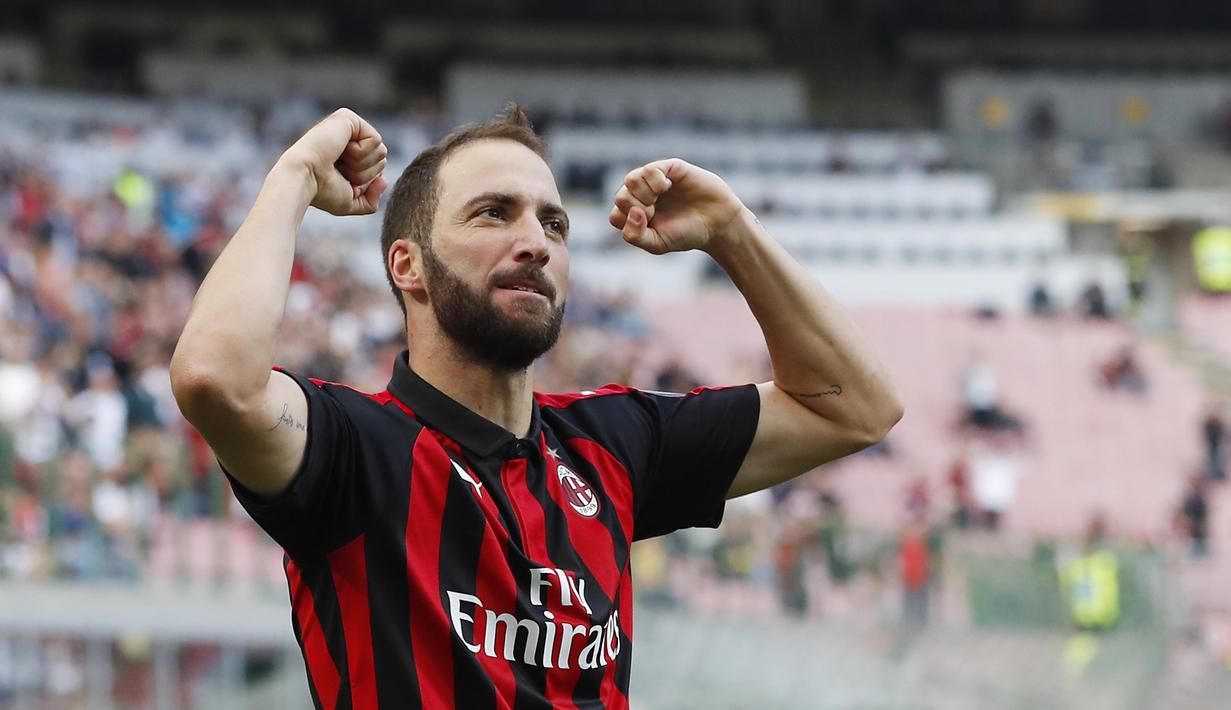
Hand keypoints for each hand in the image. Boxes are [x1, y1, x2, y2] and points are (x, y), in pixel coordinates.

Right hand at [278, 108, 388, 215]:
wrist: (304, 179)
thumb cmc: (321, 191)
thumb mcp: (350, 202)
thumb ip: (370, 199)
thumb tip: (384, 181)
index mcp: (346, 155)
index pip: (377, 168)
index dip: (365, 182)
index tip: (340, 180)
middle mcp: (347, 138)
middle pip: (382, 159)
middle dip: (365, 174)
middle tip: (340, 171)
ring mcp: (347, 126)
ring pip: (381, 151)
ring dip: (362, 165)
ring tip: (339, 161)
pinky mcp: (348, 118)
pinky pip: (376, 140)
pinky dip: (362, 153)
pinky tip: (341, 150)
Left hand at [607, 158, 744, 253]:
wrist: (717, 223)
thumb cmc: (686, 234)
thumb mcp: (657, 244)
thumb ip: (635, 235)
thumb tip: (631, 212)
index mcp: (636, 216)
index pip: (616, 216)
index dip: (630, 222)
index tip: (650, 225)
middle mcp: (641, 197)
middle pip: (620, 197)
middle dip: (637, 207)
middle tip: (655, 212)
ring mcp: (653, 181)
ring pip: (631, 180)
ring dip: (643, 193)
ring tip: (659, 198)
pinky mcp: (668, 168)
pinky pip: (650, 169)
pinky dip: (655, 180)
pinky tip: (667, 186)